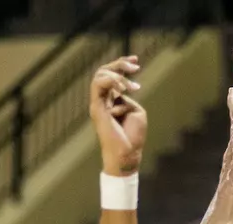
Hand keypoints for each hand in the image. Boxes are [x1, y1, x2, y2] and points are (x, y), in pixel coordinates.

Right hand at [88, 58, 145, 175]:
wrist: (127, 153)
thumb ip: (128, 99)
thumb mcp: (136, 112)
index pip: (112, 76)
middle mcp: (102, 100)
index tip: (136, 61)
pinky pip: (98, 86)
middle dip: (120, 65)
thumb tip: (122, 92)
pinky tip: (123, 89)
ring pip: (99, 76)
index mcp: (111, 101)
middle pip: (104, 72)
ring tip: (131, 86)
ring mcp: (98, 104)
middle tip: (135, 66)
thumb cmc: (132, 137)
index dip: (122, 65)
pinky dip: (111, 82)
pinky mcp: (96, 108)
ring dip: (117, 76)